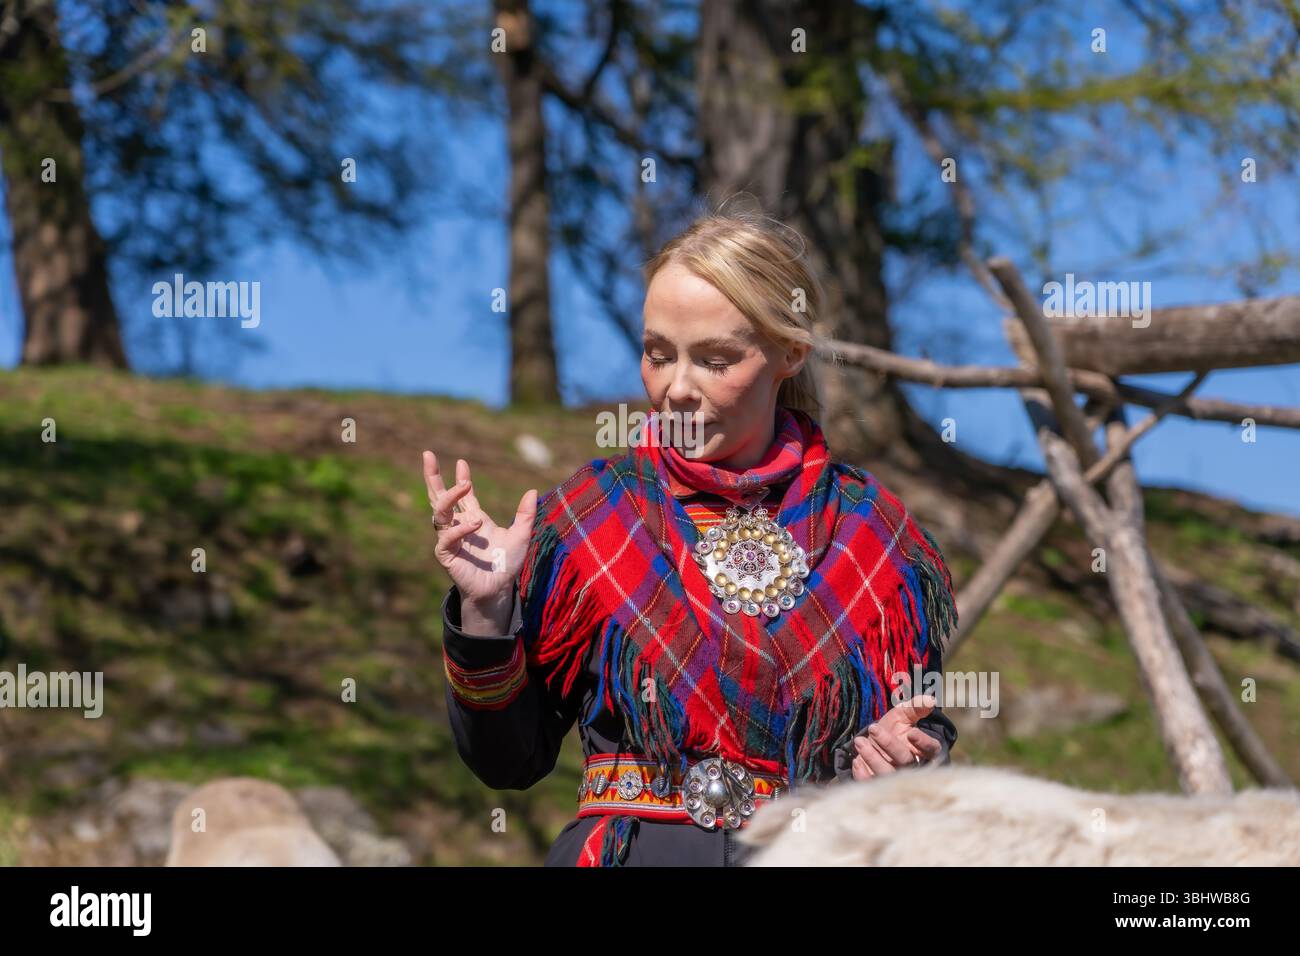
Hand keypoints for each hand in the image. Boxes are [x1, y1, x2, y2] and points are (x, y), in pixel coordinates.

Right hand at [423, 450, 537, 605]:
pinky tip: (474, 523)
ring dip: (450, 497)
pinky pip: (446, 538)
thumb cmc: (506, 563)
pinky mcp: (446, 554)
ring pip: (439, 513)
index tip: (462, 462)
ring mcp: (450, 539)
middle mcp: (458, 525)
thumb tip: (533, 491)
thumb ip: (525, 515)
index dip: (461, 477)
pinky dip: (459, 529)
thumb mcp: (521, 536)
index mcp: (472, 518)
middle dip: (432, 476)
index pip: (462, 494)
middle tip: (428, 455)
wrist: (499, 589)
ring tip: (465, 485)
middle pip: (438, 497)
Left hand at [849, 695, 942, 780]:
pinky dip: (863, 774)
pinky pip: (873, 784)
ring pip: (889, 773)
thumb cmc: (893, 729)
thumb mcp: (903, 716)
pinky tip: (856, 761)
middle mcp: (912, 767)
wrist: (874, 743)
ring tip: (859, 742)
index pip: (931, 749)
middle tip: (873, 728)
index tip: (911, 732)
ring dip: (873, 758)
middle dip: (889, 744)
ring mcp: (896, 778)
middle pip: (906, 760)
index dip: (923, 742)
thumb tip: (930, 699)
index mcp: (924, 750)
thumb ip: (916, 707)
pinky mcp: (880, 785)